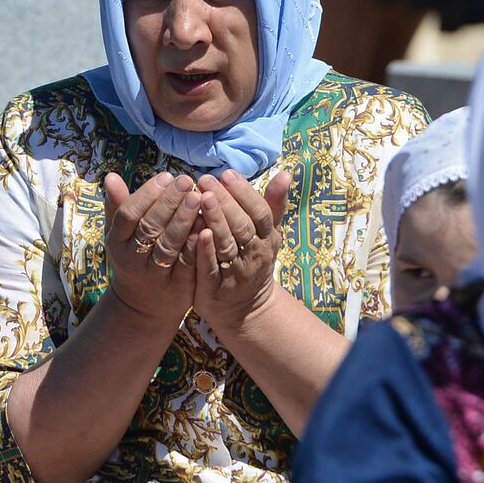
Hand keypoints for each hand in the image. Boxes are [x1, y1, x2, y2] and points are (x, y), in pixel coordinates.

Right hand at [103, 172, 200, 321]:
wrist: (142, 307)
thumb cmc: (133, 259)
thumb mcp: (120, 235)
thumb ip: (118, 206)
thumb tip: (111, 175)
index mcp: (116, 242)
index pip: (128, 214)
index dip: (146, 194)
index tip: (166, 176)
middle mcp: (132, 260)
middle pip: (149, 227)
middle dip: (169, 202)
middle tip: (186, 181)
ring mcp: (154, 275)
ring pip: (169, 245)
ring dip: (184, 220)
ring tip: (199, 197)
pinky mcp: (176, 287)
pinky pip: (188, 262)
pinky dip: (197, 243)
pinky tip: (208, 224)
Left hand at [187, 169, 290, 331]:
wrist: (246, 310)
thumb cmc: (254, 262)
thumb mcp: (268, 234)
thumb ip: (273, 204)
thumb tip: (286, 172)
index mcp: (266, 239)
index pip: (259, 212)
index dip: (245, 193)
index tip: (227, 173)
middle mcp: (254, 256)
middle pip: (242, 226)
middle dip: (225, 201)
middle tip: (207, 180)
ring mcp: (235, 274)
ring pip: (227, 245)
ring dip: (215, 221)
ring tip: (200, 198)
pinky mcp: (215, 290)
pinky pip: (210, 268)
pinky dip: (205, 251)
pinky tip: (197, 231)